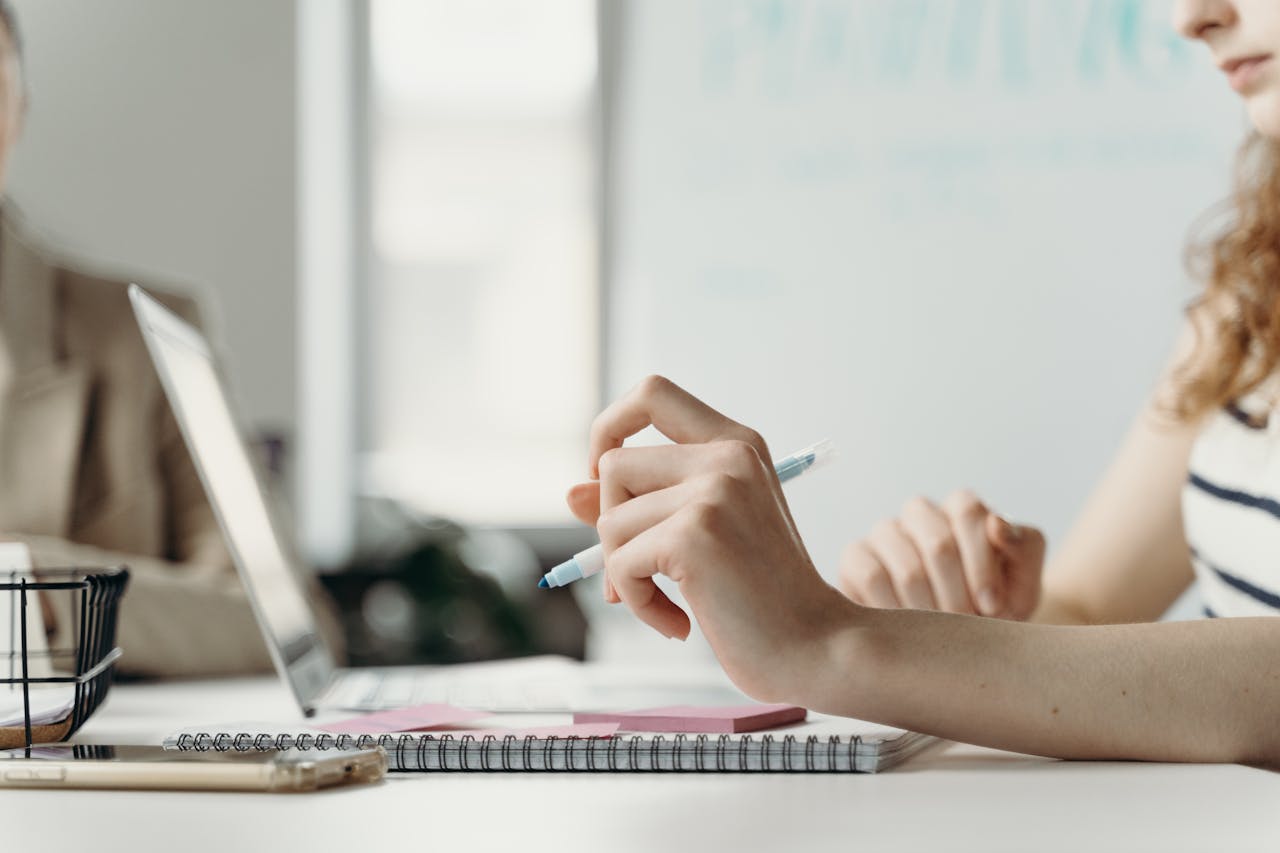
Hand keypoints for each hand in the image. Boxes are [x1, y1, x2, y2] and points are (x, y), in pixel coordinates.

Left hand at [564, 376, 857, 701]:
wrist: (816, 647)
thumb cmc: (764, 597)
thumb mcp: (703, 534)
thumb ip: (643, 504)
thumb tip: (570, 493)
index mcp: (736, 444)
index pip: (652, 393)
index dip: (610, 427)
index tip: (607, 477)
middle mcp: (728, 456)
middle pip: (614, 465)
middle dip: (611, 525)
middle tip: (642, 570)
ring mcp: (714, 491)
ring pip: (610, 521)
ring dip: (624, 574)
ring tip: (669, 603)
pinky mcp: (694, 535)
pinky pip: (620, 564)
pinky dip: (637, 603)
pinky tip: (677, 623)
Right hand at [837, 491, 1045, 619]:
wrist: (961, 639)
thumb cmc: (997, 606)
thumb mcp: (1024, 581)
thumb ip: (1024, 548)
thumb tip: (996, 524)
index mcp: (962, 507)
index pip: (968, 511)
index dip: (982, 563)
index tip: (993, 606)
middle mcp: (921, 513)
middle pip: (939, 543)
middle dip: (959, 594)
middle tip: (967, 627)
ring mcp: (885, 533)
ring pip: (907, 567)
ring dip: (932, 610)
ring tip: (943, 634)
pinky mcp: (856, 557)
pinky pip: (872, 577)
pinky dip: (896, 609)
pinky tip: (911, 631)